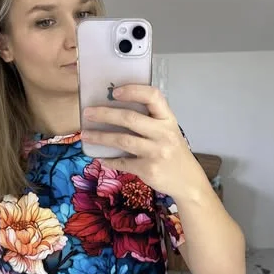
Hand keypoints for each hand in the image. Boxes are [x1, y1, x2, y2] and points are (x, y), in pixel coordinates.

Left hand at [81, 84, 196, 197]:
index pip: (153, 97)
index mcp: (168, 120)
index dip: (133, 91)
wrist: (189, 182)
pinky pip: (122, 162)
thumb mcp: (169, 132)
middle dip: (105, 114)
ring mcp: (156, 152)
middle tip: (87, 113)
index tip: (114, 92)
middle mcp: (164, 134)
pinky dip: (108, 160)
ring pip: (122, 140)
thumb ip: (150, 122)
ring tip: (85, 135)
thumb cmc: (174, 152)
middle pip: (130, 118)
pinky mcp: (148, 169)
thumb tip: (114, 110)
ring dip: (100, 137)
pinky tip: (100, 157)